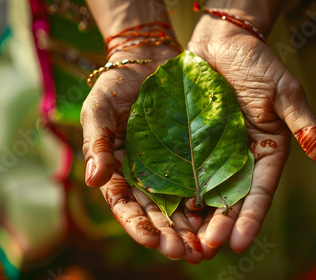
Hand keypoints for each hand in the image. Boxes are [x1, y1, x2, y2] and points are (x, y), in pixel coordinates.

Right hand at [80, 47, 205, 262]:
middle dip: (169, 235)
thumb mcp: (98, 110)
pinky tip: (220, 219)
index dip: (137, 224)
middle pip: (156, 213)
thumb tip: (94, 181)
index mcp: (119, 171)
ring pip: (181, 205)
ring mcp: (171, 168)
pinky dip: (210, 203)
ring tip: (204, 249)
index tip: (152, 240)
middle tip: (184, 254)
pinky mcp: (195, 157)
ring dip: (191, 229)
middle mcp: (146, 176)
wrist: (150, 61)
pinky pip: (203, 182)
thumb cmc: (117, 86)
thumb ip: (96, 143)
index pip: (125, 204)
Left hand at [186, 14, 315, 256]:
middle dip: (219, 225)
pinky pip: (181, 170)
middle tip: (207, 248)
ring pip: (204, 191)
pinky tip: (165, 209)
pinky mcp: (189, 143)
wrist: (222, 40)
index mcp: (267, 153)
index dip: (251, 218)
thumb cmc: (258, 63)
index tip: (240, 243)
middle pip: (229, 199)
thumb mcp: (284, 94)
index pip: (259, 192)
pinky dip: (175, 190)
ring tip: (185, 240)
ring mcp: (212, 152)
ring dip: (196, 217)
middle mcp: (239, 158)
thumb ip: (306, 128)